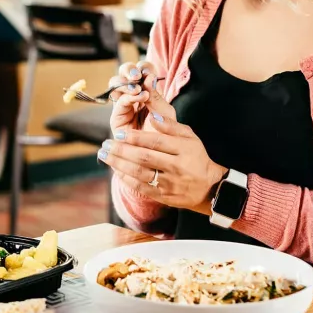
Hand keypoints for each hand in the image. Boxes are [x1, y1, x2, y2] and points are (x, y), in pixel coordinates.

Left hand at [99, 92, 225, 211]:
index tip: (118, 134)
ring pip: (139, 173)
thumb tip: (151, 116)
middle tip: (105, 144)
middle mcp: (176, 167)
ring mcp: (169, 183)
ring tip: (104, 155)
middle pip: (144, 158)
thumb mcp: (189, 137)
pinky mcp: (163, 196)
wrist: (208, 187)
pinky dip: (126, 179)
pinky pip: (141, 187)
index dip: (135, 137)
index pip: (156, 142)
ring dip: (118, 164)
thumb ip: (170, 126)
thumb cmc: (196, 157)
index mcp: (183, 150)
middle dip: (121, 150)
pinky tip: (115, 170)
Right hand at [108, 60, 157, 132]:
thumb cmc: (164, 137)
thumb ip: (156, 96)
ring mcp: (123, 105)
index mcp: (148, 91)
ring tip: (137, 88)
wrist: (156, 159)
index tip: (150, 73)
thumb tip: (148, 77)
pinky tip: (139, 97)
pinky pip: (118, 101)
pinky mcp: (116, 117)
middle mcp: (133, 95)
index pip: (142, 72)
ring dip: (124, 81)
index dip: (144, 69)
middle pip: (124, 73)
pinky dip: (128, 96)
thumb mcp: (164, 114)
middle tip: (138, 75)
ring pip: (115, 83)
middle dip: (129, 69)